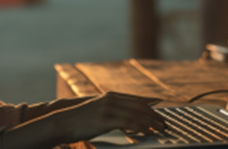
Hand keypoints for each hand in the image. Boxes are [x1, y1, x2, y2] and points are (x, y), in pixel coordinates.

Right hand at [50, 91, 165, 140]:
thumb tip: (126, 119)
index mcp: (110, 96)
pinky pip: (129, 123)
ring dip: (151, 122)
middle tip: (165, 123)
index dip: (150, 103)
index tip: (162, 108)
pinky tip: (148, 132)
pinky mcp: (106, 119)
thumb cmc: (80, 120)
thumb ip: (112, 110)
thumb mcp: (97, 110)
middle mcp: (111, 99)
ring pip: (136, 114)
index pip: (136, 98)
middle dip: (154, 114)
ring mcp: (108, 108)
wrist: (63, 122)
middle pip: (139, 106)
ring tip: (160, 129)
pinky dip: (141, 127)